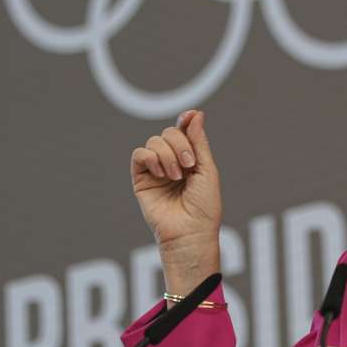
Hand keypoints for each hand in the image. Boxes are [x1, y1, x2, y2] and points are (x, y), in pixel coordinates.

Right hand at [129, 110, 221, 293]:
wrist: (190, 232)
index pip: (184, 131)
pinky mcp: (141, 179)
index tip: (191, 115)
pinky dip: (151, 158)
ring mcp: (156, 170)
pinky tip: (162, 173)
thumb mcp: (207, 170)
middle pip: (169, 133)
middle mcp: (172, 162)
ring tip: (176, 176)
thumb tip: (195, 113)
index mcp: (190, 159)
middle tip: (189, 165)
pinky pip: (139, 154)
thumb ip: (199, 142)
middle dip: (180, 144)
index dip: (186, 121)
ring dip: (167, 155)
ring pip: (154, 141)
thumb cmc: (204, 207)